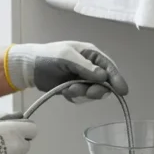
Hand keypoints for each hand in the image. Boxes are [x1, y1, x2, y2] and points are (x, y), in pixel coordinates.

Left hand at [5, 41, 128, 102]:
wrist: (30, 68)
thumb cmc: (48, 56)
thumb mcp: (66, 57)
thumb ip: (85, 66)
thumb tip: (103, 76)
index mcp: (91, 55)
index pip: (109, 67)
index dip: (117, 79)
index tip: (123, 91)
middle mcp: (90, 67)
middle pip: (104, 83)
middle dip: (96, 90)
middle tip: (89, 93)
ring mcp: (82, 79)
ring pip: (92, 92)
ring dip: (82, 93)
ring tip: (68, 89)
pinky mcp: (75, 89)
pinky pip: (82, 98)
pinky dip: (74, 97)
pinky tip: (64, 91)